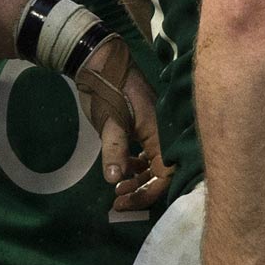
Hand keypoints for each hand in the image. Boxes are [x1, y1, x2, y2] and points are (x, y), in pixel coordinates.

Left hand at [73, 37, 170, 209]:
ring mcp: (153, 131)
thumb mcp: (110, 121)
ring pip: (152, 164)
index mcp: (160, 132)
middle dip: (141, 190)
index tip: (127, 202)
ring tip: (116, 190)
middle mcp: (162, 133)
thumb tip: (115, 181)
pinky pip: (145, 154)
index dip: (149, 192)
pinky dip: (134, 166)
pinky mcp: (142, 128)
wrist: (99, 61)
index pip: (166, 173)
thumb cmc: (107, 90)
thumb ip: (115, 151)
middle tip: (118, 202)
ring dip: (137, 180)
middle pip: (161, 172)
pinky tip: (120, 172)